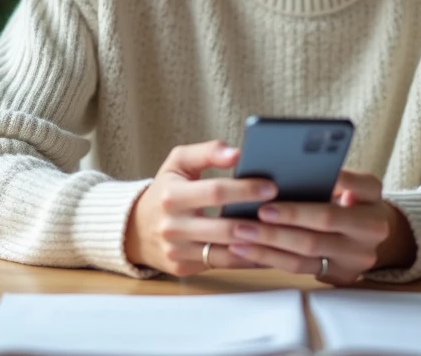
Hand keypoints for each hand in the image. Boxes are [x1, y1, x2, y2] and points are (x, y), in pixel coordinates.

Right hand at [124, 140, 277, 276]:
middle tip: (285, 213)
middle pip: (224, 226)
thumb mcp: (178, 163)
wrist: (135, 228)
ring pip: (226, 252)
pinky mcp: (184, 268)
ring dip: (257, 245)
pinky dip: (248, 259)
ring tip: (283, 234)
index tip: (272, 186)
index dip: (246, 189)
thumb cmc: (166, 189)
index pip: (215, 192)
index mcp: (172, 195)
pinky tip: (269, 250)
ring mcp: (178, 251)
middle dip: (258, 221)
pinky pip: (223, 265)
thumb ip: (207, 152)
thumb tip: (237, 152)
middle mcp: (173, 226)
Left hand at [226, 169, 415, 285]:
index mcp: (373, 194)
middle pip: (327, 219)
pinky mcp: (341, 275)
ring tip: (241, 231)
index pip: (352, 182)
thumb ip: (323, 176)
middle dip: (289, 215)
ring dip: (271, 240)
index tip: (296, 178)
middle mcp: (373, 226)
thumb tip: (283, 171)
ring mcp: (359, 255)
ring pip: (310, 248)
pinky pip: (301, 267)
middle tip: (259, 210)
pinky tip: (247, 248)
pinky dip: (271, 258)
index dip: (325, 181)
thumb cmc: (345, 199)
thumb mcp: (345, 183)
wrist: (366, 236)